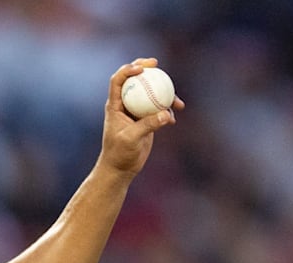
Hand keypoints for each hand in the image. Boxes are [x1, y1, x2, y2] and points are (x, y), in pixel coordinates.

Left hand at [97, 57, 184, 175]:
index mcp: (115, 106)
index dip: (127, 70)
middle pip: (134, 80)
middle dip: (144, 68)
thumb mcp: (131, 139)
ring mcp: (136, 111)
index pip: (118, 81)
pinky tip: (175, 117)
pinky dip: (168, 110)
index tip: (141, 68)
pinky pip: (159, 108)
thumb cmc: (119, 154)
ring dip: (164, 92)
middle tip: (156, 64)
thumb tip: (166, 114)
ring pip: (150, 93)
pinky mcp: (146, 120)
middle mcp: (125, 105)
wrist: (121, 168)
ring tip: (177, 101)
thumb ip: (147, 125)